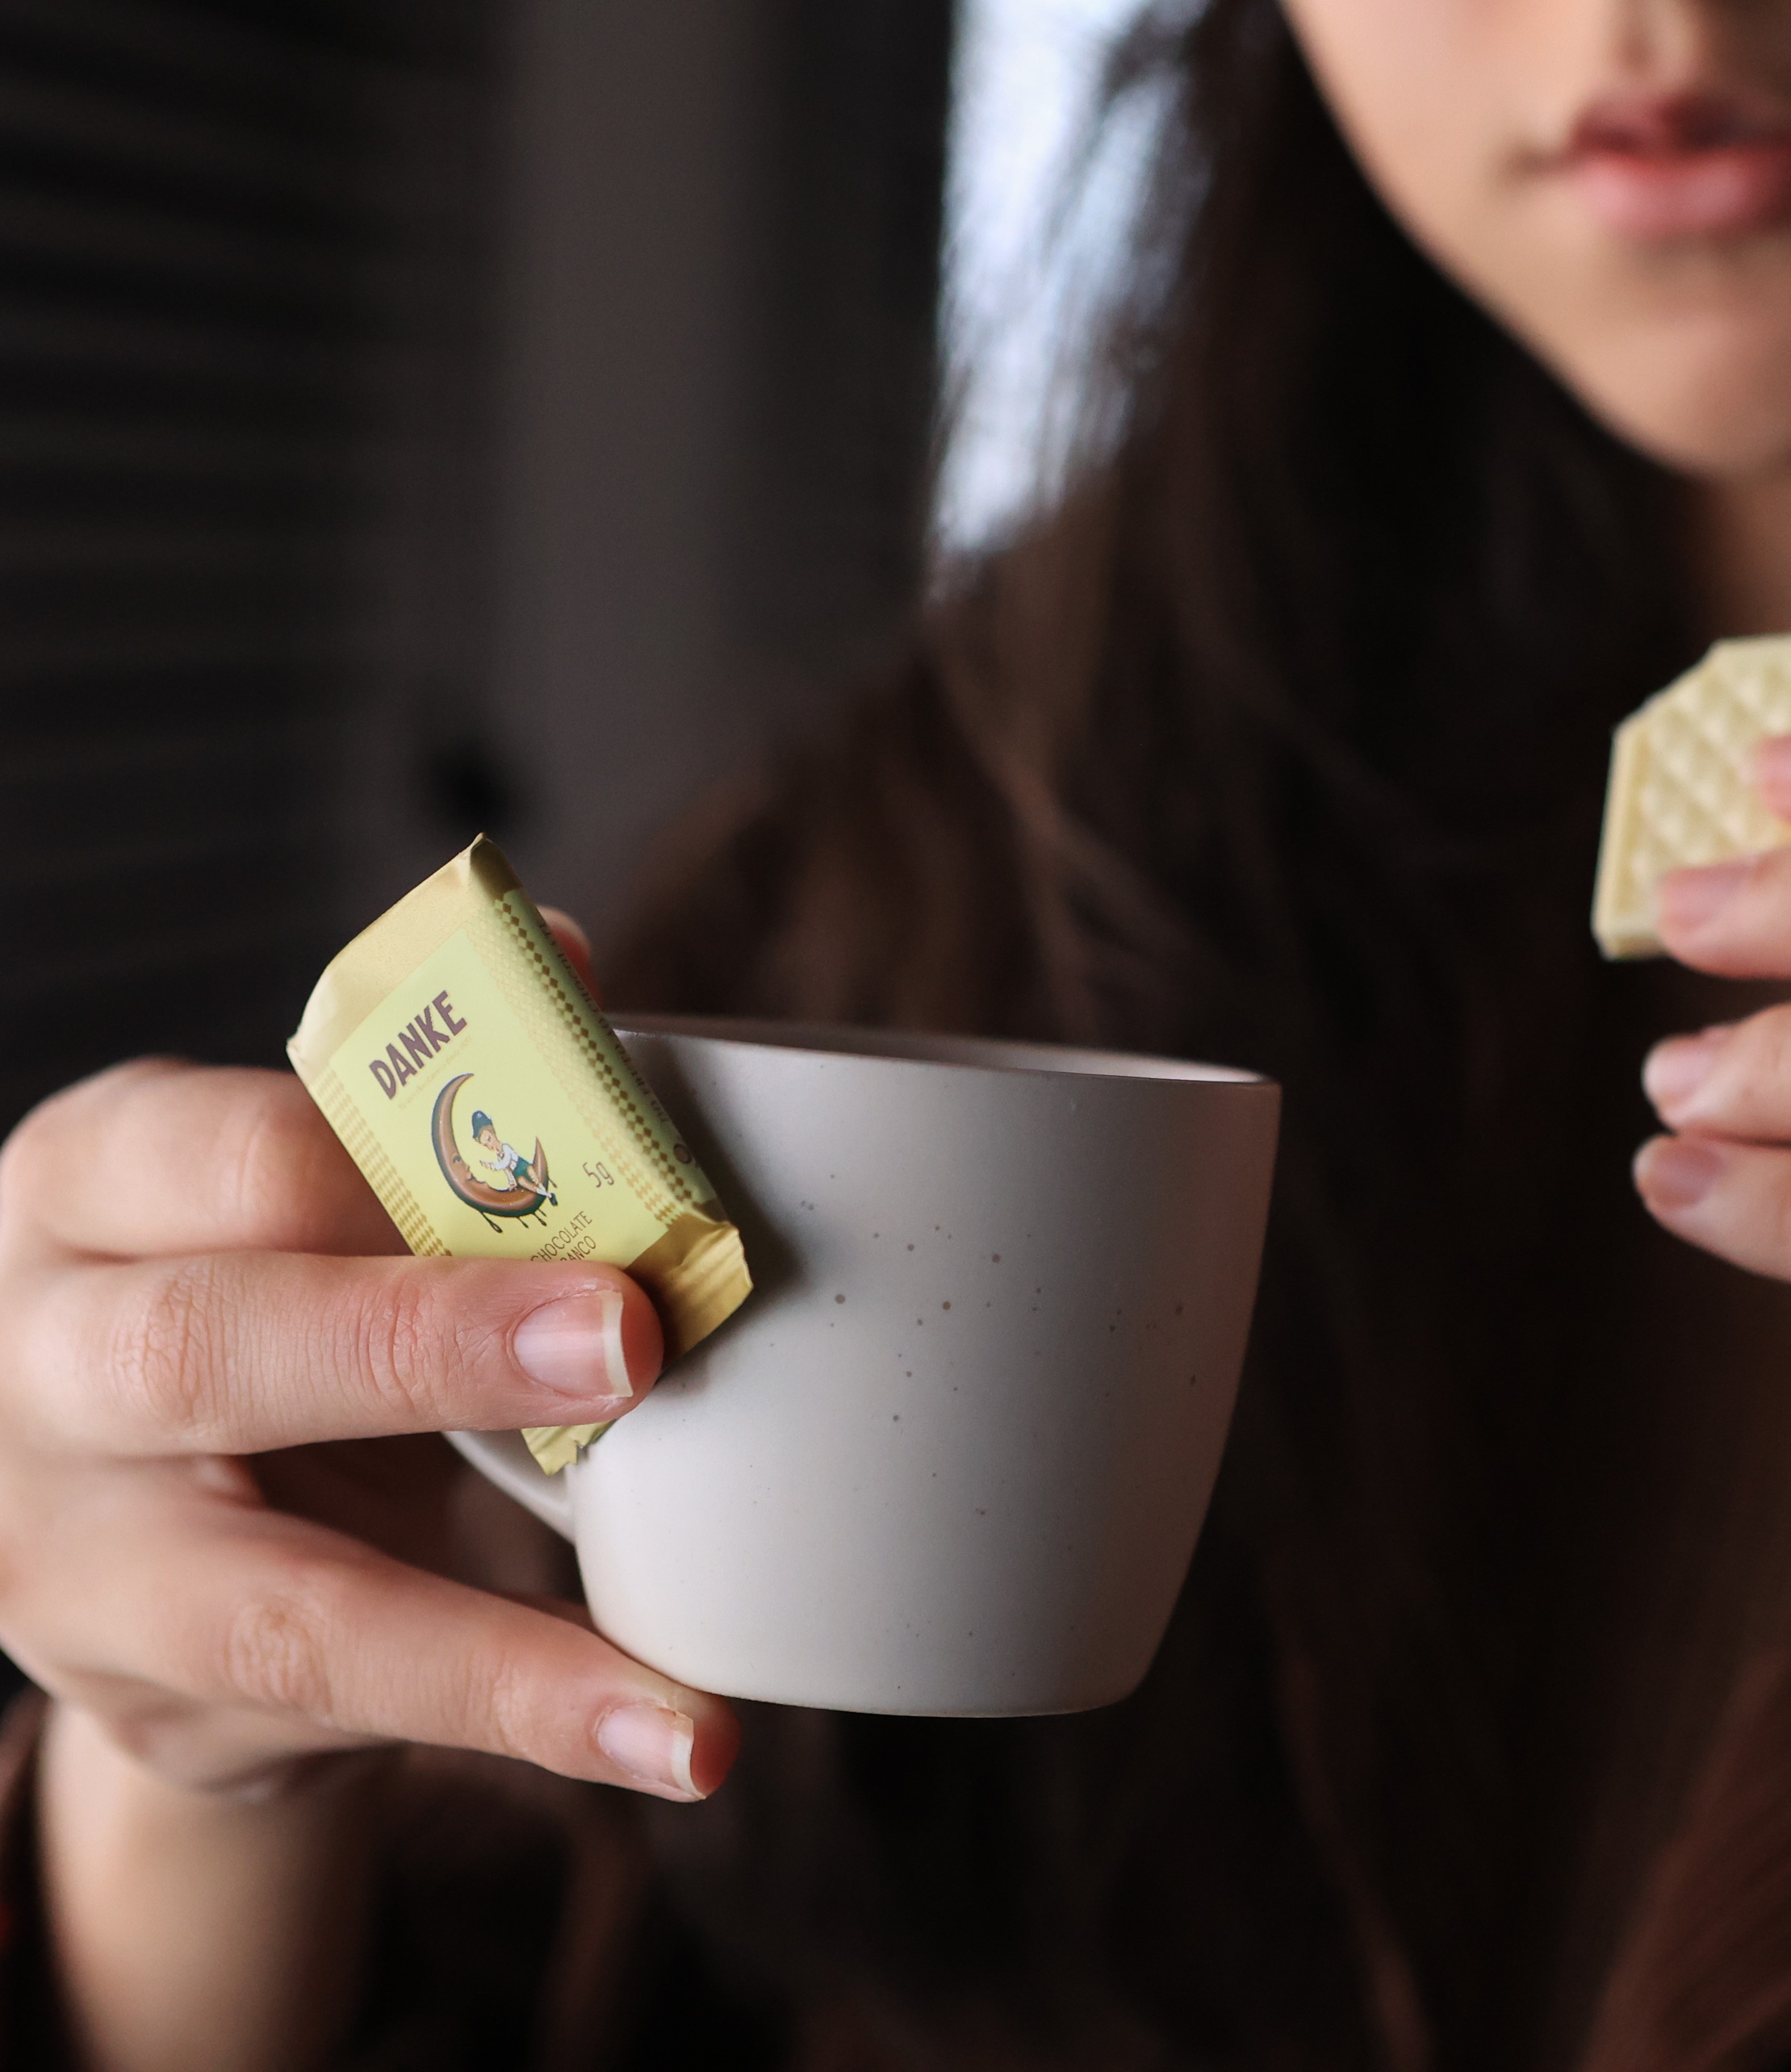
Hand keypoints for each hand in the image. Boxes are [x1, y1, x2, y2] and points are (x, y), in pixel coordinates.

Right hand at [0, 940, 734, 1804]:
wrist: (155, 1515)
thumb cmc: (274, 1295)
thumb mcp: (313, 1195)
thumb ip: (425, 1099)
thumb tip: (563, 950)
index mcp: (96, 1184)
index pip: (228, 1154)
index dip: (398, 1164)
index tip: (577, 1168)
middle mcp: (42, 1363)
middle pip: (212, 1349)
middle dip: (430, 1342)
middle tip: (635, 1340)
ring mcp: (76, 1558)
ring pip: (274, 1602)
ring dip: (500, 1645)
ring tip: (682, 1700)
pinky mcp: (153, 1695)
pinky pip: (351, 1717)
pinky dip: (525, 1725)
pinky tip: (672, 1743)